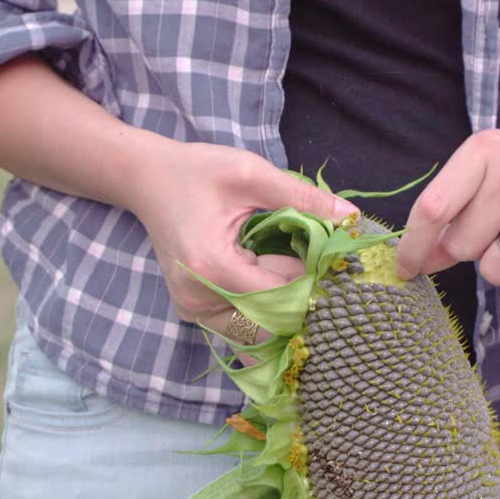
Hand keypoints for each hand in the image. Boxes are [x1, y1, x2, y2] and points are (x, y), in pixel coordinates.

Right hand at [127, 142, 357, 347]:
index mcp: (212, 266)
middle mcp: (198, 298)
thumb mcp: (251, 174)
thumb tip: (352, 218)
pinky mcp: (193, 312)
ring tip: (275, 260)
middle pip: (270, 319)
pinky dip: (261, 304)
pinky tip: (259, 271)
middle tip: (304, 256)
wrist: (147, 180)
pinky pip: (240, 321)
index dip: (308, 277)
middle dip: (295, 292)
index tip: (323, 254)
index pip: (279, 294)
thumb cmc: (197, 171)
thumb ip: (302, 198)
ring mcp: (193, 310)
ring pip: (257, 327)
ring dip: (278, 300)